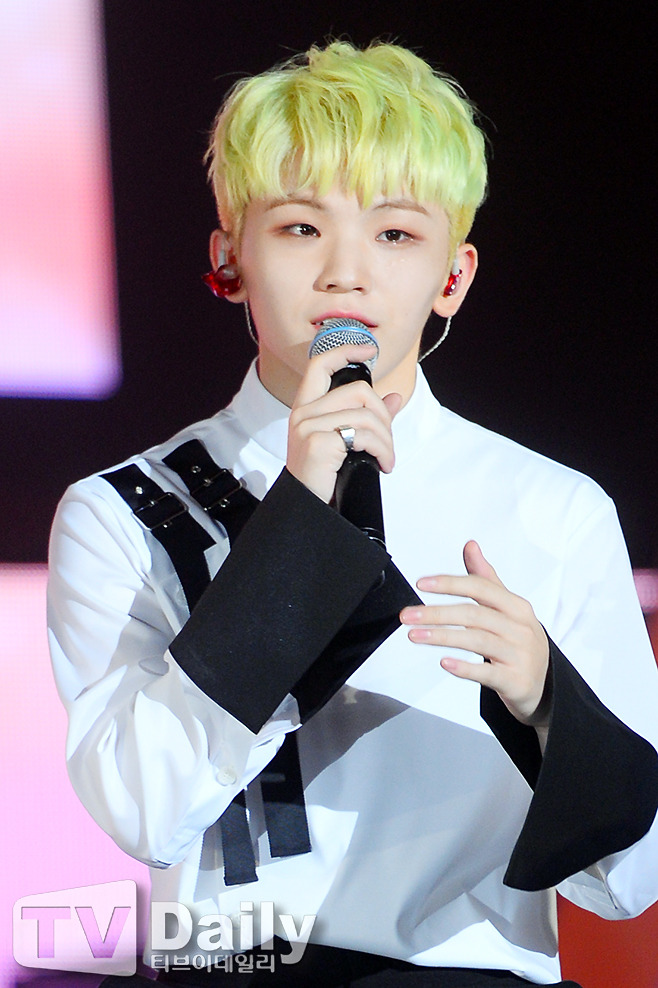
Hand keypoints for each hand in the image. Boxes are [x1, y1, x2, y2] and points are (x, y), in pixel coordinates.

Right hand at [287, 344, 401, 502]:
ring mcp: (307, 427)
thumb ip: (368, 417)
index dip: (346, 350)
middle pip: (358, 390)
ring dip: (386, 440)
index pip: (320, 364)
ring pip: (366, 415)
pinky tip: (382, 465)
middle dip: (384, 415)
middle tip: (387, 441)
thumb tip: (395, 398)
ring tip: (387, 458)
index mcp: (306, 407)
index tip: (369, 349)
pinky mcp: (317, 443)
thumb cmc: (324, 475)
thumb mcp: (344, 441)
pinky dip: (382, 451)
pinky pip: (363, 436)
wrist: (307, 507)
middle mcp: (302, 413)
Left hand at [400, 541, 550, 730]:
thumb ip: (486, 578)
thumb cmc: (518, 641)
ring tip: (415, 635)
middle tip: (408, 615)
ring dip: (442, 636)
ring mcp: (519, 655)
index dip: (449, 584)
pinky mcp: (515, 680)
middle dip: (436, 613)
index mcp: (517, 606)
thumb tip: (470, 546)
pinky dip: (465, 668)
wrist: (542, 684)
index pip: (480, 587)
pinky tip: (445, 662)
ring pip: (477, 641)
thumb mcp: (507, 608)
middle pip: (474, 614)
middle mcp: (520, 628)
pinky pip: (487, 673)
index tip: (422, 584)